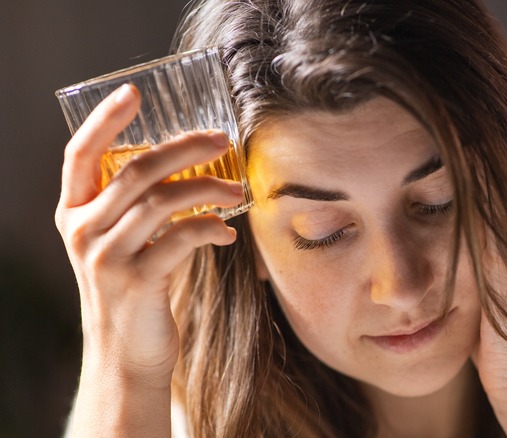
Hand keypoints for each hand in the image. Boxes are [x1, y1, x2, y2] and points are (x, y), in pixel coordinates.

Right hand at [56, 84, 241, 433]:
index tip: (134, 92)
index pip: (80, 154)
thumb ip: (137, 205)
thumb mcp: (121, 241)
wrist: (126, 354)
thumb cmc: (134, 288)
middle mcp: (82, 230)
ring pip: (162, 200)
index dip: (105, 119)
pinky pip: (181, 238)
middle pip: (136, 170)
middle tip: (222, 140)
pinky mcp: (137, 281)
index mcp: (74, 212)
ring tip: (238, 189)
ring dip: (208, 188)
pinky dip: (210, 227)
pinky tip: (227, 232)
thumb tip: (189, 162)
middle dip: (185, 148)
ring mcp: (105, 257)